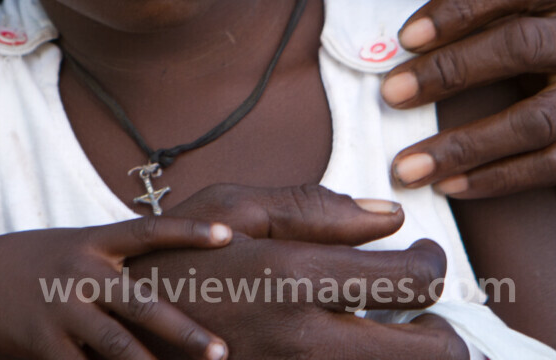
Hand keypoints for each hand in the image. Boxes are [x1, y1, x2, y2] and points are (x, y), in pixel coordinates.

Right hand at [0, 215, 234, 359]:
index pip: (150, 230)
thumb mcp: (78, 245)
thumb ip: (120, 254)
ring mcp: (62, 308)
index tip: (228, 234)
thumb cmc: (40, 263)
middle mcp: (82, 272)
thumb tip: (175, 260)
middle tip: (221, 350)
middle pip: (141, 303)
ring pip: (115, 345)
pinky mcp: (42, 342)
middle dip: (183, 330)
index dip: (189, 230)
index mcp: (96, 241)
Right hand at [133, 184, 470, 358]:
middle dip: (441, 327)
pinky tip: (346, 344)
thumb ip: (318, 210)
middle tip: (419, 307)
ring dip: (406, 353)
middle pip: (431, 351)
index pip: (415, 281)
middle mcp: (304, 339)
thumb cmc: (172, 260)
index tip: (421, 255)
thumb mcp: (235, 210)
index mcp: (295, 277)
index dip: (434, 264)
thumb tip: (391, 217)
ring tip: (384, 328)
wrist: (114, 328)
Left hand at [381, 0, 555, 197]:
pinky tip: (451, 184)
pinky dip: (497, 179)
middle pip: (526, 48)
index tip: (404, 39)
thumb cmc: (527, 28)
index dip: (459, 8)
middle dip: (450, 74)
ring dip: (465, 147)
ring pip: (537, 121)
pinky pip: (555, 166)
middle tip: (391, 95)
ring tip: (409, 163)